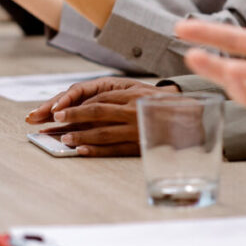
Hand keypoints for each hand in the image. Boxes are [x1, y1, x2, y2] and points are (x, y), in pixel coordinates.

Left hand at [25, 77, 166, 156]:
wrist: (193, 119)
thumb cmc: (165, 106)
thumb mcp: (144, 94)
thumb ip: (122, 98)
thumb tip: (92, 104)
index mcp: (132, 95)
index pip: (98, 99)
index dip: (76, 106)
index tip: (57, 111)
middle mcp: (132, 110)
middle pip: (96, 112)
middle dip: (72, 117)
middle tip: (53, 121)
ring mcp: (136, 129)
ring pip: (103, 132)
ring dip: (80, 135)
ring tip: (62, 139)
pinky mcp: (140, 145)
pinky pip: (115, 148)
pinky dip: (97, 150)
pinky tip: (82, 151)